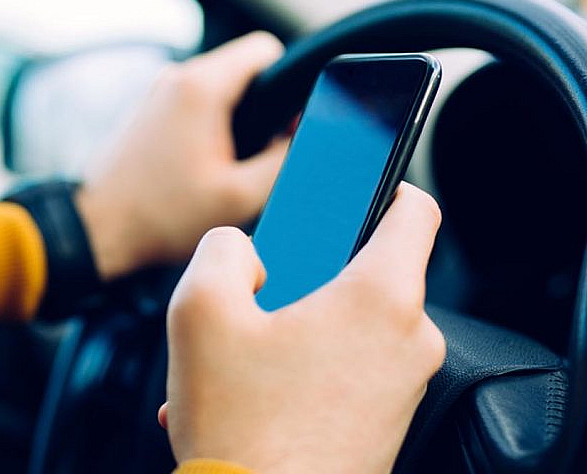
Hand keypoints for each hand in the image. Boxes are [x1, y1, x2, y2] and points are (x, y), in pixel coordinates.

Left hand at [77, 32, 288, 280]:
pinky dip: (210, 129)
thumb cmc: (161, 216)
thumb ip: (285, 159)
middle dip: (263, 109)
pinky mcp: (150, 112)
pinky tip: (205, 169)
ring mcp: (159, 92)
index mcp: (201, 86)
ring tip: (229, 169)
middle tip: (258, 158)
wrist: (98, 230)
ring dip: (236, 123)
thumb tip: (306, 135)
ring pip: (221, 89)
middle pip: (244, 70)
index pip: (265, 49)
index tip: (288, 125)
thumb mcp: (240, 197)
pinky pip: (197, 105)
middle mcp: (177, 77)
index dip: (288, 84)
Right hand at [162, 183, 445, 473]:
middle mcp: (408, 341)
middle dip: (300, 275)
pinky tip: (248, 393)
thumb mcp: (200, 309)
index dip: (378, 184)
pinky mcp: (385, 422)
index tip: (345, 187)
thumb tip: (243, 251)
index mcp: (379, 299)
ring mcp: (402, 386)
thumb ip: (221, 248)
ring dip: (290, 329)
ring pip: (345, 324)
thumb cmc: (240, 426)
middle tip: (252, 296)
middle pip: (362, 270)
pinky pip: (345, 368)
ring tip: (238, 359)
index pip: (412, 210)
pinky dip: (299, 368)